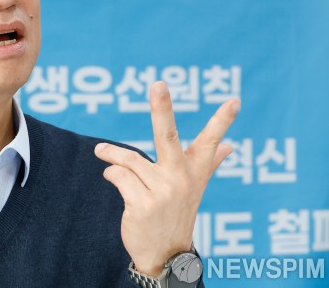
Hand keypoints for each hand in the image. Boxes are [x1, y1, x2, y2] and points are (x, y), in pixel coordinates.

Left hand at [94, 80, 239, 275]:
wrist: (165, 253)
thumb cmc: (178, 212)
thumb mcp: (196, 187)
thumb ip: (210, 163)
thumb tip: (231, 146)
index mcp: (195, 171)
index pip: (211, 141)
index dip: (222, 121)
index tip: (234, 100)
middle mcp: (181, 178)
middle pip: (169, 136)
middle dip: (162, 108)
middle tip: (158, 83)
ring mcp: (162, 192)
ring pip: (128, 159)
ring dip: (111, 155)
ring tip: (101, 152)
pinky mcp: (142, 204)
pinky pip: (118, 176)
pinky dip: (110, 173)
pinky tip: (111, 178)